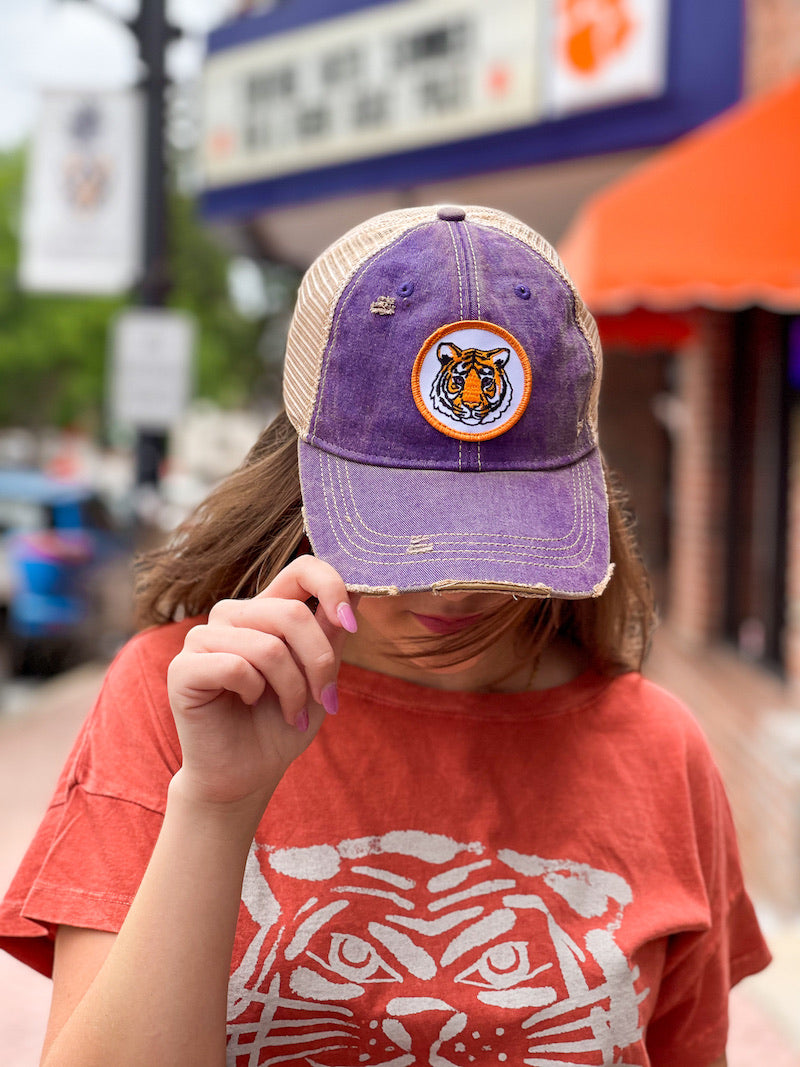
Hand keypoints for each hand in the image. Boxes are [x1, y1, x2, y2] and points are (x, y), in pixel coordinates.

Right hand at [166, 556, 357, 813]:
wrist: (248, 775)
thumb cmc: (283, 723)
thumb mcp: (320, 675)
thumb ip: (331, 631)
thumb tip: (359, 586)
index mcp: (267, 608)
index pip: (302, 568)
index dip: (332, 586)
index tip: (352, 626)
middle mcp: (234, 615)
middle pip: (292, 613)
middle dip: (318, 663)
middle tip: (325, 699)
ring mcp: (203, 638)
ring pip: (268, 645)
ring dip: (292, 688)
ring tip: (293, 712)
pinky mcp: (184, 667)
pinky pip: (235, 666)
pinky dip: (254, 692)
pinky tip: (248, 705)